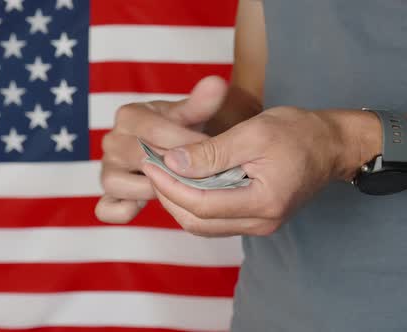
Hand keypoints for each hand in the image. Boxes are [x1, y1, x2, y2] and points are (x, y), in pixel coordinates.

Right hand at [95, 76, 228, 223]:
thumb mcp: (193, 114)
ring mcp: (107, 168)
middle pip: (136, 157)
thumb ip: (203, 101)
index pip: (154, 131)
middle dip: (172, 168)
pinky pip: (106, 209)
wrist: (171, 148)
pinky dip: (123, 210)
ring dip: (148, 189)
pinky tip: (146, 206)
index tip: (212, 150)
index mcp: (128, 115)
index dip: (186, 143)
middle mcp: (112, 140)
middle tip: (201, 175)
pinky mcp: (108, 194)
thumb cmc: (181, 129)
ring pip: (115, 183)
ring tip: (177, 189)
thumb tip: (216, 83)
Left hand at [142, 106, 381, 236]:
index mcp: (263, 202)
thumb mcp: (254, 133)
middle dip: (168, 196)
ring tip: (161, 174)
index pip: (200, 204)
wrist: (331, 145)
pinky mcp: (255, 219)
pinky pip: (214, 220)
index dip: (168, 186)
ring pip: (203, 225)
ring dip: (178, 201)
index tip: (149, 163)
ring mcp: (259, 225)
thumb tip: (172, 162)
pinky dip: (193, 203)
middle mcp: (261, 222)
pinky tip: (183, 181)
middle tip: (150, 168)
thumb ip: (212, 152)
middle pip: (197, 221)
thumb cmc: (298, 133)